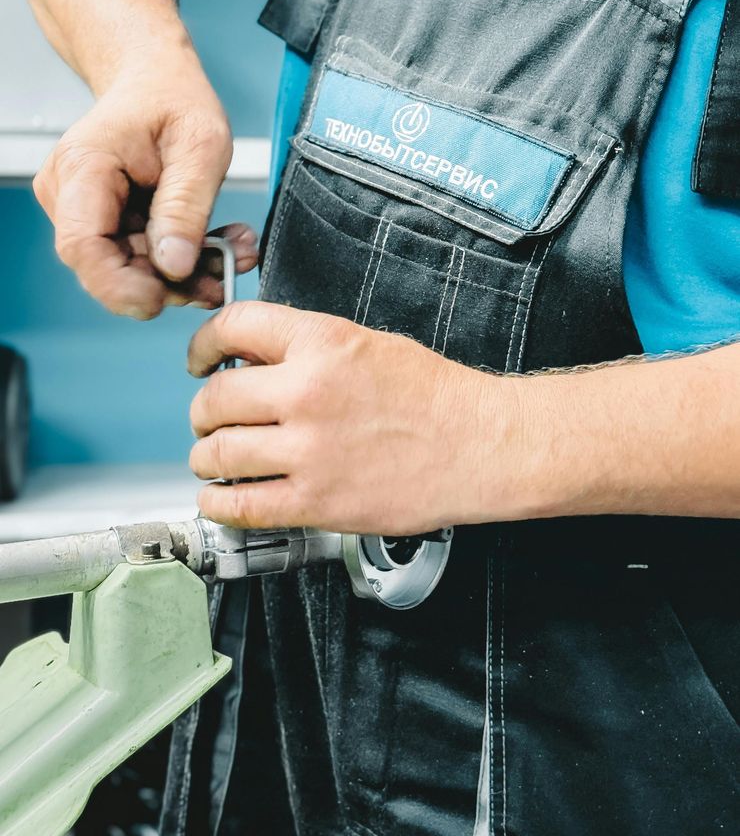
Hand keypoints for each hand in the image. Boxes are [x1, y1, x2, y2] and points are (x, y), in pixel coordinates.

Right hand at [34, 56, 257, 318]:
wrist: (156, 79)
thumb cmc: (172, 98)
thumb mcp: (201, 146)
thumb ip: (186, 207)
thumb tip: (175, 266)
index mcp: (84, 166)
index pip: (82, 245)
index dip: (119, 284)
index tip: (163, 298)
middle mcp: (70, 192)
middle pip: (107, 265)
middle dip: (169, 281)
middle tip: (222, 274)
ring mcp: (82, 209)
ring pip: (129, 267)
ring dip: (184, 272)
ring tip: (231, 254)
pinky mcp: (103, 220)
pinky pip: (139, 255)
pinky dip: (180, 258)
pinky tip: (216, 247)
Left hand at [188, 302, 523, 533]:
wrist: (480, 444)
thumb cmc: (434, 395)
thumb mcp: (366, 344)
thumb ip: (306, 349)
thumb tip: (251, 361)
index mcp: (321, 343)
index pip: (232, 329)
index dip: (203, 346)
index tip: (200, 361)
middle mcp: (307, 392)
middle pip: (214, 399)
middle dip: (203, 412)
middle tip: (210, 420)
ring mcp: (308, 451)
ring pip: (217, 453)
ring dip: (206, 457)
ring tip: (215, 459)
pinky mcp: (316, 501)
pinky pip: (240, 506)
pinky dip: (218, 503)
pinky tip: (219, 497)